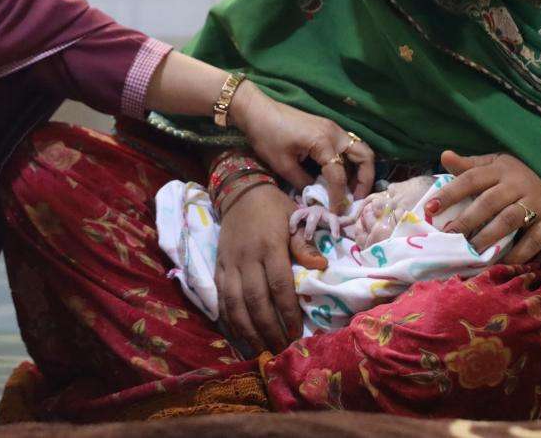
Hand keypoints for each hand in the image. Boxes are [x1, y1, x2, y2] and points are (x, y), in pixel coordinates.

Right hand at [215, 184, 323, 354]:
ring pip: (234, 303)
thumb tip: (322, 267)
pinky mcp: (218, 266)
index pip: (279, 285)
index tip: (297, 333)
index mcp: (269, 246)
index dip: (288, 312)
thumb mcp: (295, 219)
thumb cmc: (274, 208)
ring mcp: (229, 263)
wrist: (240, 191)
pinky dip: (229, 319)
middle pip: (255, 300)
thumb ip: (304, 245)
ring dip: (247, 330)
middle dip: (268, 328)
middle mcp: (246, 257)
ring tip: (261, 349)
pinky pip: (221, 297)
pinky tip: (239, 335)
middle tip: (281, 349)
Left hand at [230, 83, 374, 211]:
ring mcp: (333, 128)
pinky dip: (350, 162)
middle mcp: (334, 133)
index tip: (336, 213)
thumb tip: (316, 197)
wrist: (258, 110)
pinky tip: (338, 175)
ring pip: (360, 150)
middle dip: (365, 180)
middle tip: (356, 198)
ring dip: (360, 170)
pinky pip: (348, 146)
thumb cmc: (267, 136)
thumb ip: (303, 183)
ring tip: (350, 189)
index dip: (339, 197)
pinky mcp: (328, 128)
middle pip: (365, 156)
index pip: (339, 176)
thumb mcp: (282, 165)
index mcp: (323, 142)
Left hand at [425, 151, 540, 262]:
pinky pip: (535, 240)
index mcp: (500, 169)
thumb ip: (469, 165)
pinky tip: (501, 261)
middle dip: (466, 221)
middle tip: (448, 236)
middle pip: (488, 202)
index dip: (450, 193)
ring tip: (470, 250)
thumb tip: (444, 156)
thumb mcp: (496, 164)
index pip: (471, 179)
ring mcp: (537, 203)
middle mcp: (518, 184)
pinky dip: (519, 253)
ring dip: (488, 236)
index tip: (430, 209)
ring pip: (509, 220)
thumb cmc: (519, 174)